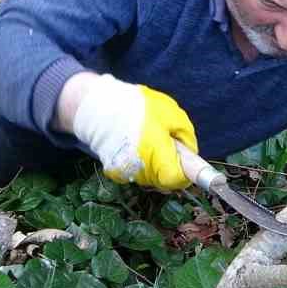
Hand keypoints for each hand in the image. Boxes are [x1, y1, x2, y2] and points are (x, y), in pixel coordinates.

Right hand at [70, 74, 197, 189]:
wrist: (97, 107)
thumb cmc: (136, 107)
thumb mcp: (170, 113)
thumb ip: (185, 135)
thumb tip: (190, 153)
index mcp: (156, 155)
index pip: (178, 179)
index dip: (185, 170)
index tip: (185, 158)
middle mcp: (141, 170)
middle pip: (165, 180)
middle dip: (169, 163)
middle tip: (164, 141)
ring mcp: (126, 174)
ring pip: (151, 176)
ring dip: (154, 163)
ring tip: (146, 139)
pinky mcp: (115, 173)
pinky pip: (136, 172)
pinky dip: (139, 162)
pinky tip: (133, 144)